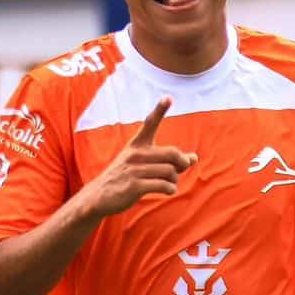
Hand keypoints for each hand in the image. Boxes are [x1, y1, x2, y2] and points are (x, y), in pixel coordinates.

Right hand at [80, 98, 196, 217]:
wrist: (100, 196)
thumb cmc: (126, 178)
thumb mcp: (144, 164)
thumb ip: (168, 160)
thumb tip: (194, 158)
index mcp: (137, 144)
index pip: (150, 124)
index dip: (159, 110)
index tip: (168, 97)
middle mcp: (135, 154)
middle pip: (172, 153)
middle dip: (182, 162)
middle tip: (182, 169)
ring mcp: (134, 170)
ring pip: (170, 172)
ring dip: (174, 180)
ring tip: (169, 184)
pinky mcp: (134, 186)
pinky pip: (164, 185)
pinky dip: (170, 189)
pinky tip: (167, 191)